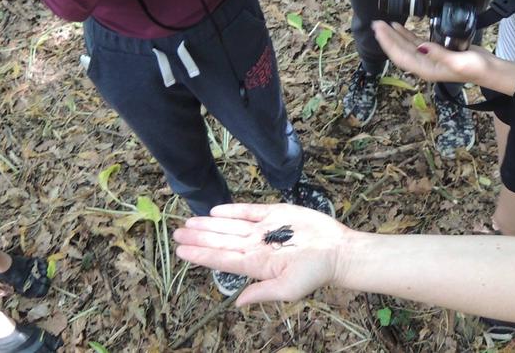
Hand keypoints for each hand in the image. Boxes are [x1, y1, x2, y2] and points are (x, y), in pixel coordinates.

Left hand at [174, 203, 348, 304]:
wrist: (338, 250)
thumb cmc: (315, 272)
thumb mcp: (288, 289)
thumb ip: (261, 293)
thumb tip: (237, 304)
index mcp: (256, 264)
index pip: (222, 259)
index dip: (201, 254)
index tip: (181, 251)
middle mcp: (255, 246)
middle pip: (221, 241)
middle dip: (198, 237)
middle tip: (176, 233)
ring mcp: (264, 229)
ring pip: (229, 226)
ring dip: (209, 224)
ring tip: (188, 222)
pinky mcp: (275, 213)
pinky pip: (248, 211)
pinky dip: (232, 210)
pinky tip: (215, 212)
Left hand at [372, 20, 492, 84]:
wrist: (489, 70)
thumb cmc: (475, 68)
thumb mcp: (457, 62)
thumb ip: (438, 54)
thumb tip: (421, 47)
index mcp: (426, 69)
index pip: (400, 56)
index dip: (388, 43)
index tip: (379, 31)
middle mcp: (424, 64)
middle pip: (400, 50)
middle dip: (387, 37)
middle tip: (375, 23)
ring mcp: (429, 58)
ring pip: (406, 45)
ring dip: (394, 35)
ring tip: (383, 24)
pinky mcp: (435, 51)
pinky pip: (416, 42)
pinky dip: (406, 35)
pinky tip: (399, 27)